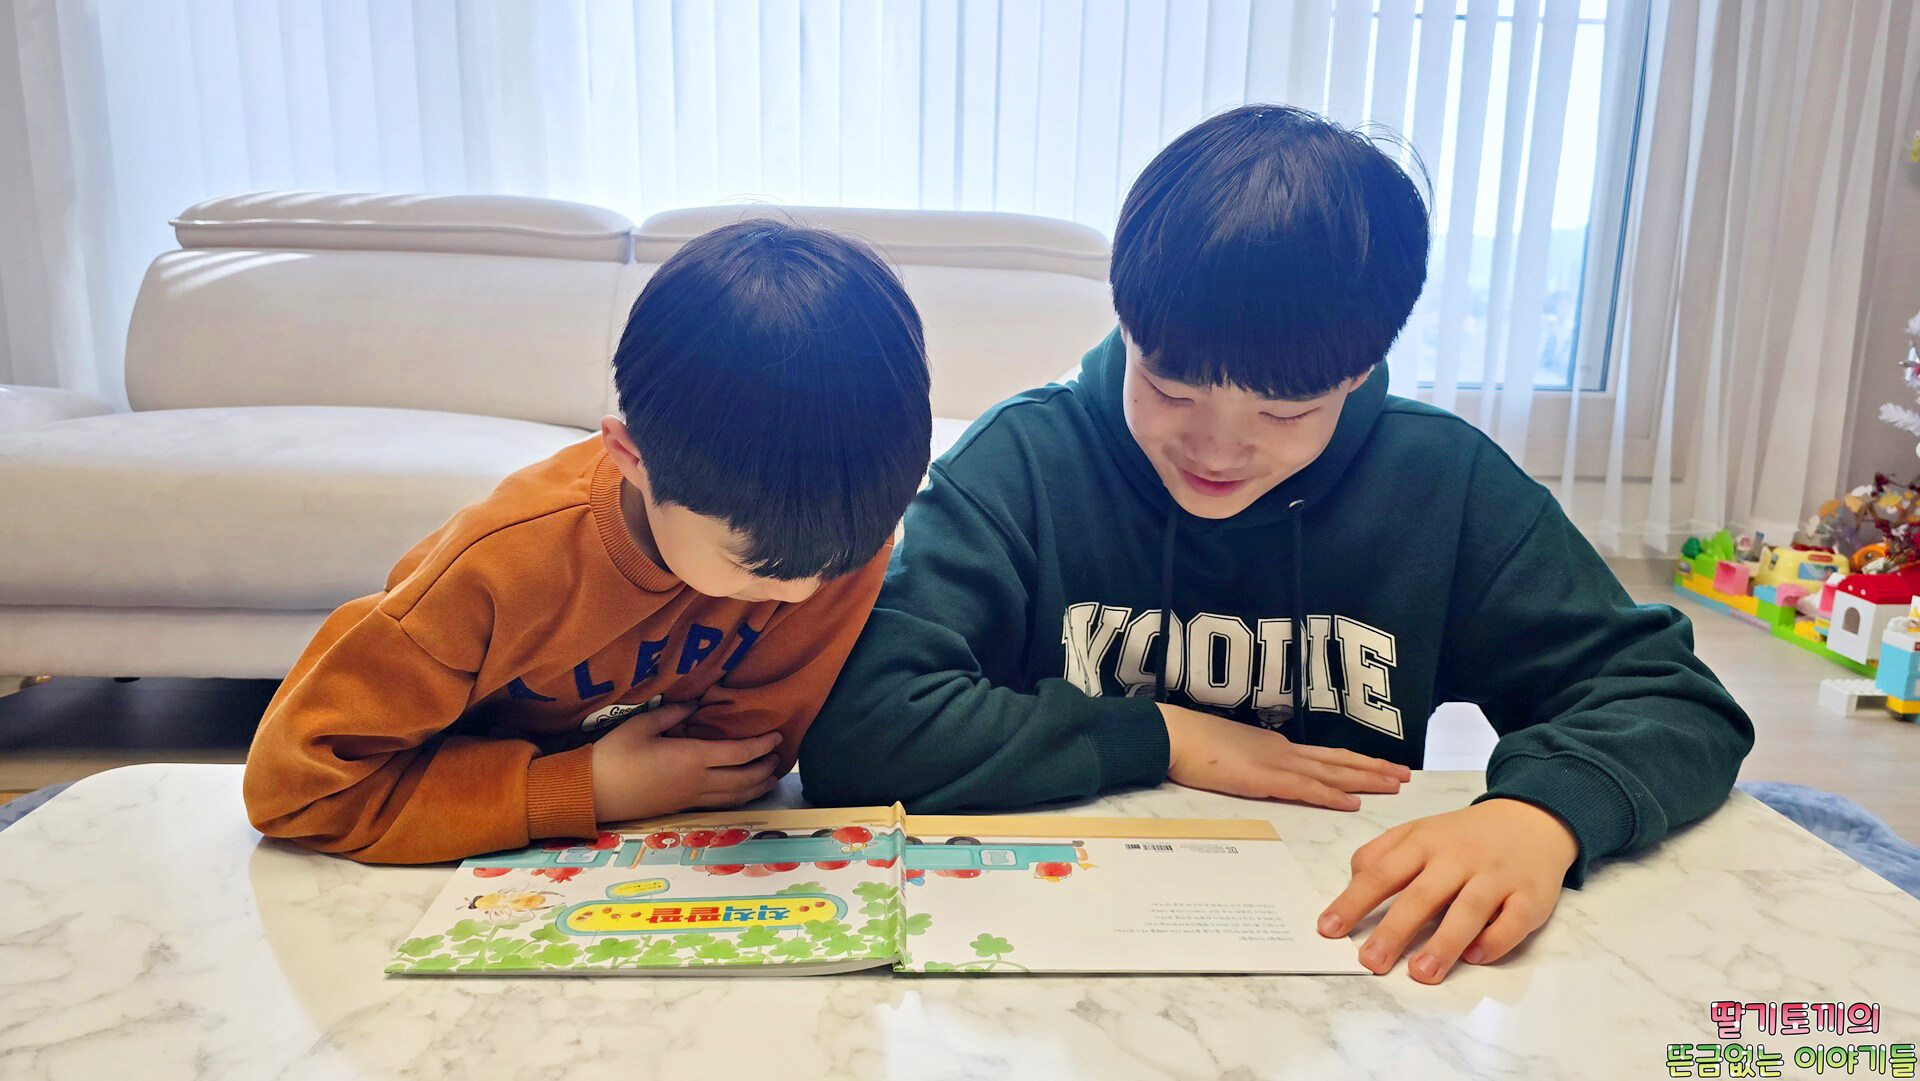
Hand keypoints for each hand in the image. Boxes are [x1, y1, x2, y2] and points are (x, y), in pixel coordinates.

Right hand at [589, 701, 782, 822]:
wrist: (593, 793)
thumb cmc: (614, 755)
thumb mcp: (642, 724)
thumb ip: (673, 712)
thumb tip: (696, 704)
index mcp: (692, 758)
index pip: (739, 753)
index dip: (762, 745)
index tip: (777, 736)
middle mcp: (698, 781)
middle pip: (745, 778)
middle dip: (765, 767)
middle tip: (777, 756)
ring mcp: (691, 798)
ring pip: (736, 796)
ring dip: (757, 787)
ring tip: (771, 778)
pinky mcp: (682, 808)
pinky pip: (721, 804)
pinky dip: (739, 798)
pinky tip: (743, 794)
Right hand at [1161, 703, 1408, 809]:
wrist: (1172, 734)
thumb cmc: (1192, 746)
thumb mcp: (1230, 755)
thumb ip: (1252, 764)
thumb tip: (1264, 774)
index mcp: (1276, 748)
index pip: (1325, 756)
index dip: (1355, 762)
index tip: (1381, 767)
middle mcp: (1283, 751)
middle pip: (1338, 761)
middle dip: (1373, 768)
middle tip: (1405, 775)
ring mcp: (1275, 763)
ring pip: (1331, 772)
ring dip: (1365, 779)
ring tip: (1394, 785)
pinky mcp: (1263, 778)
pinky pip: (1305, 788)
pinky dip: (1331, 796)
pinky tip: (1352, 803)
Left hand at [1317, 798, 1577, 982]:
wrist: (1532, 820)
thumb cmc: (1465, 836)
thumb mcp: (1419, 831)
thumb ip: (1382, 853)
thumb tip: (1352, 883)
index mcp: (1424, 842)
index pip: (1382, 873)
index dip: (1354, 901)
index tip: (1329, 929)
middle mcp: (1458, 858)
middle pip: (1421, 895)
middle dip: (1393, 930)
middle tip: (1370, 962)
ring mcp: (1496, 876)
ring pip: (1468, 911)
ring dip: (1443, 944)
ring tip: (1420, 973)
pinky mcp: (1530, 896)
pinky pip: (1512, 922)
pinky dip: (1493, 941)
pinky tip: (1474, 957)